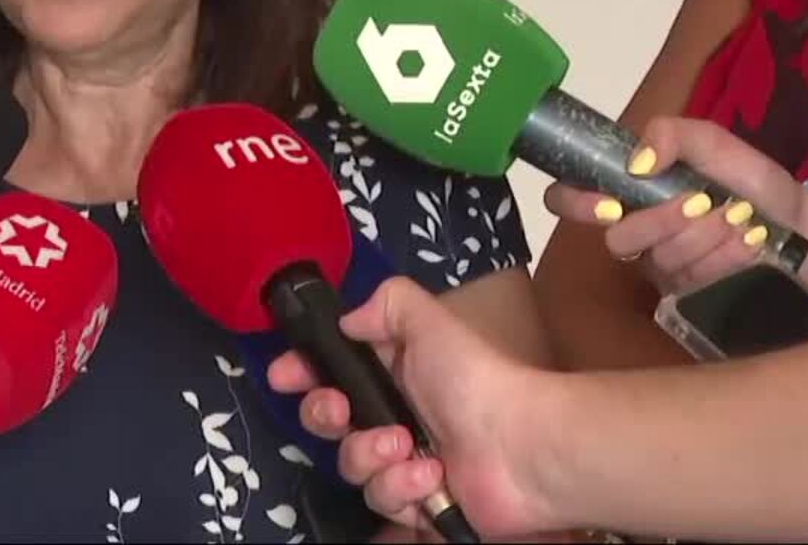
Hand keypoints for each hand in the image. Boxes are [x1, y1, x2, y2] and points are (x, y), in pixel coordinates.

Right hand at [266, 277, 560, 537]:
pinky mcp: (417, 503)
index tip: (285, 375)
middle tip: (342, 412)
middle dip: (325, 415)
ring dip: (372, 455)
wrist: (522, 446)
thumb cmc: (473, 379)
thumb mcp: (430, 322)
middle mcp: (392, 416)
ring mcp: (403, 463)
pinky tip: (433, 477)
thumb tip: (347, 321)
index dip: (303, 373)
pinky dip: (404, 488)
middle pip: (328, 423)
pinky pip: (384, 501)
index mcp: (391, 372)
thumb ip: (385, 304)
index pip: (331, 372)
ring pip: (352, 466)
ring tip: (408, 447)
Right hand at [545, 117, 807, 293]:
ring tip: (741, 219)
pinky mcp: (689, 298)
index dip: (574, 203)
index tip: (607, 204)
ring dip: (704, 235)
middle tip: (704, 202)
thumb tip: (635, 161)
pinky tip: (749, 245)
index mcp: (631, 192)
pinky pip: (691, 282)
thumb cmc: (755, 183)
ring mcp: (661, 270)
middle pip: (619, 239)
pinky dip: (724, 257)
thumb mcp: (715, 143)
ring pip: (660, 259)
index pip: (569, 200)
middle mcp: (636, 233)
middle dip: (663, 220)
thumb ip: (672, 135)